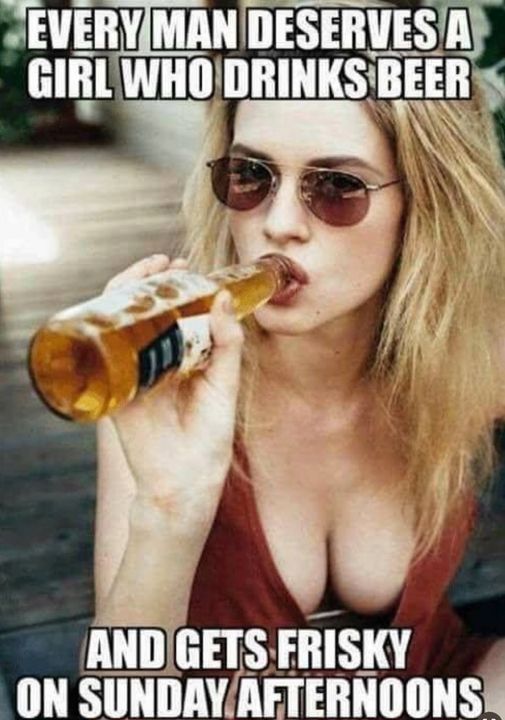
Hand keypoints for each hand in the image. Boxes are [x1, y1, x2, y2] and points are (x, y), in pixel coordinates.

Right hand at [102, 254, 243, 534]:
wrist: (184, 481)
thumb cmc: (209, 438)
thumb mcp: (224, 385)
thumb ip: (227, 346)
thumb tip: (225, 300)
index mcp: (182, 360)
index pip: (174, 314)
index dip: (177, 288)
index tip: (187, 266)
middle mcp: (156, 362)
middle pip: (146, 313)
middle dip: (151, 283)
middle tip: (164, 263)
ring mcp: (134, 373)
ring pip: (123, 324)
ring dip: (128, 294)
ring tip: (145, 273)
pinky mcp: (115, 389)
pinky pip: (104, 352)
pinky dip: (105, 324)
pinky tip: (116, 304)